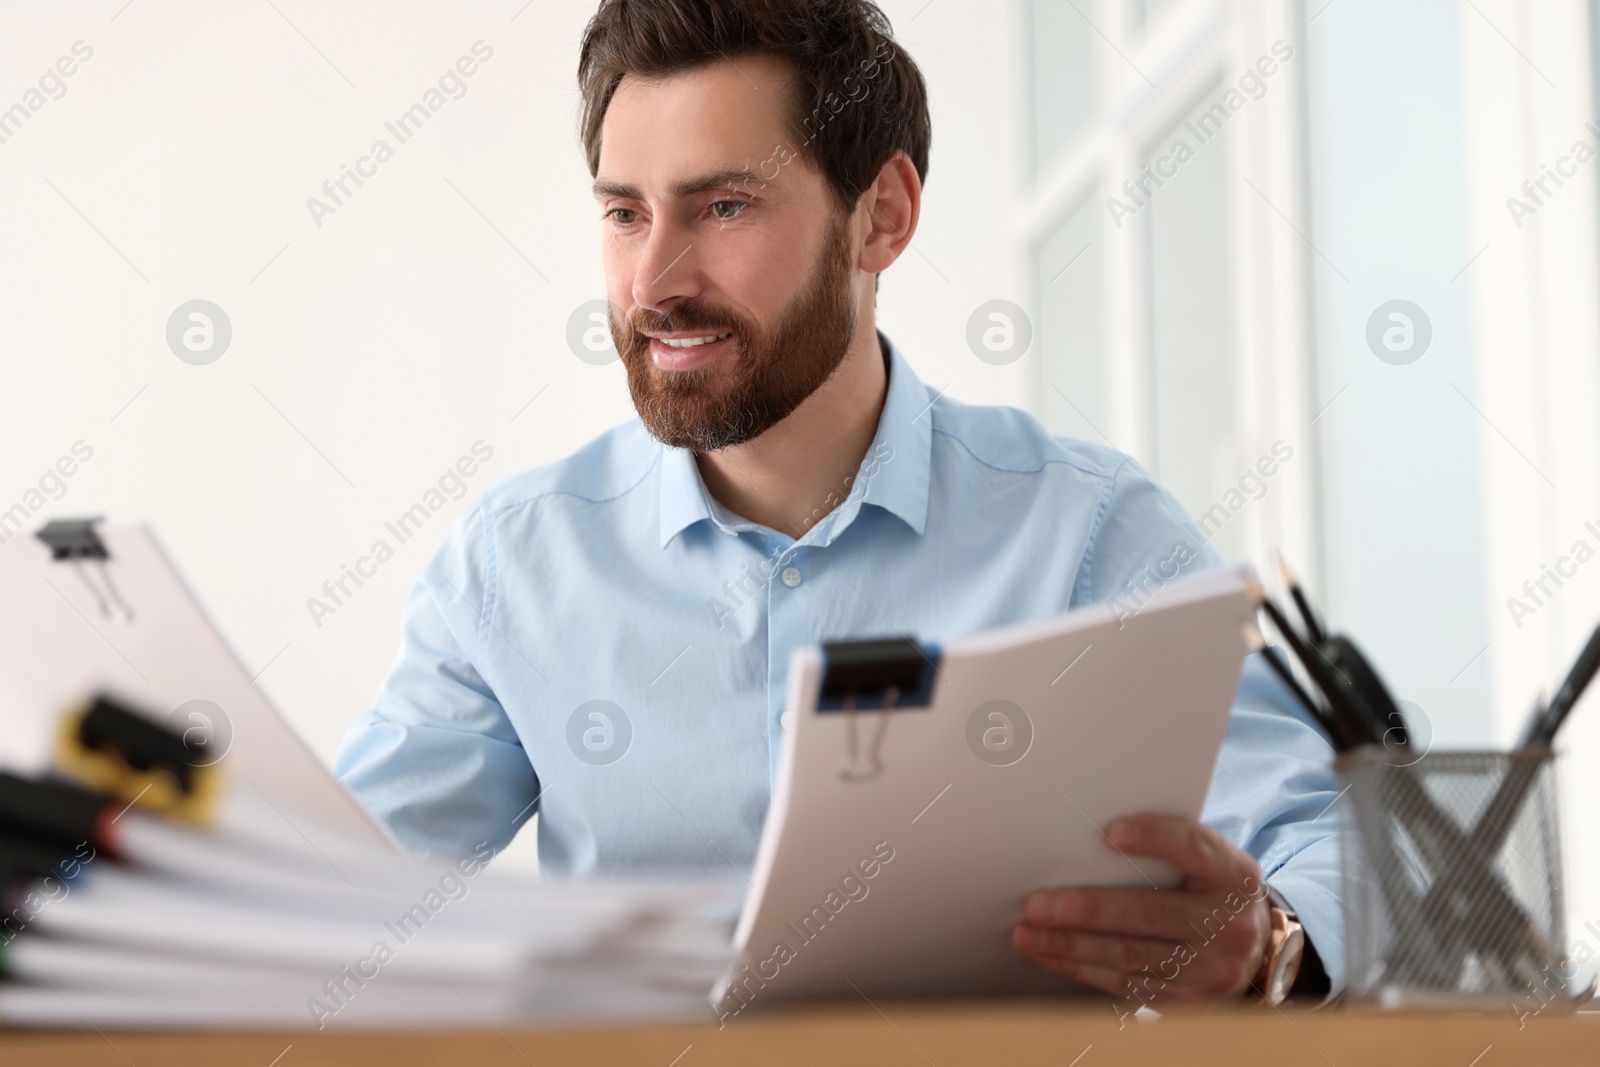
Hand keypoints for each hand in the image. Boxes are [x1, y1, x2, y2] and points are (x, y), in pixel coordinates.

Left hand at [1010, 814, 1270, 1004]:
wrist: (1252, 945)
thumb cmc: (1210, 888)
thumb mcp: (1207, 861)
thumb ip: (1166, 848)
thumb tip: (1092, 838)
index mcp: (1234, 875)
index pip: (1196, 847)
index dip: (1156, 838)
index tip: (1111, 833)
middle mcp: (1230, 924)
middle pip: (1151, 913)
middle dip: (1087, 910)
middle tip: (1038, 905)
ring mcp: (1212, 967)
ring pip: (1131, 956)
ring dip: (1071, 945)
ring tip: (1028, 933)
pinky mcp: (1191, 998)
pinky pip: (1129, 984)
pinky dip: (1083, 969)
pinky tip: (1053, 955)